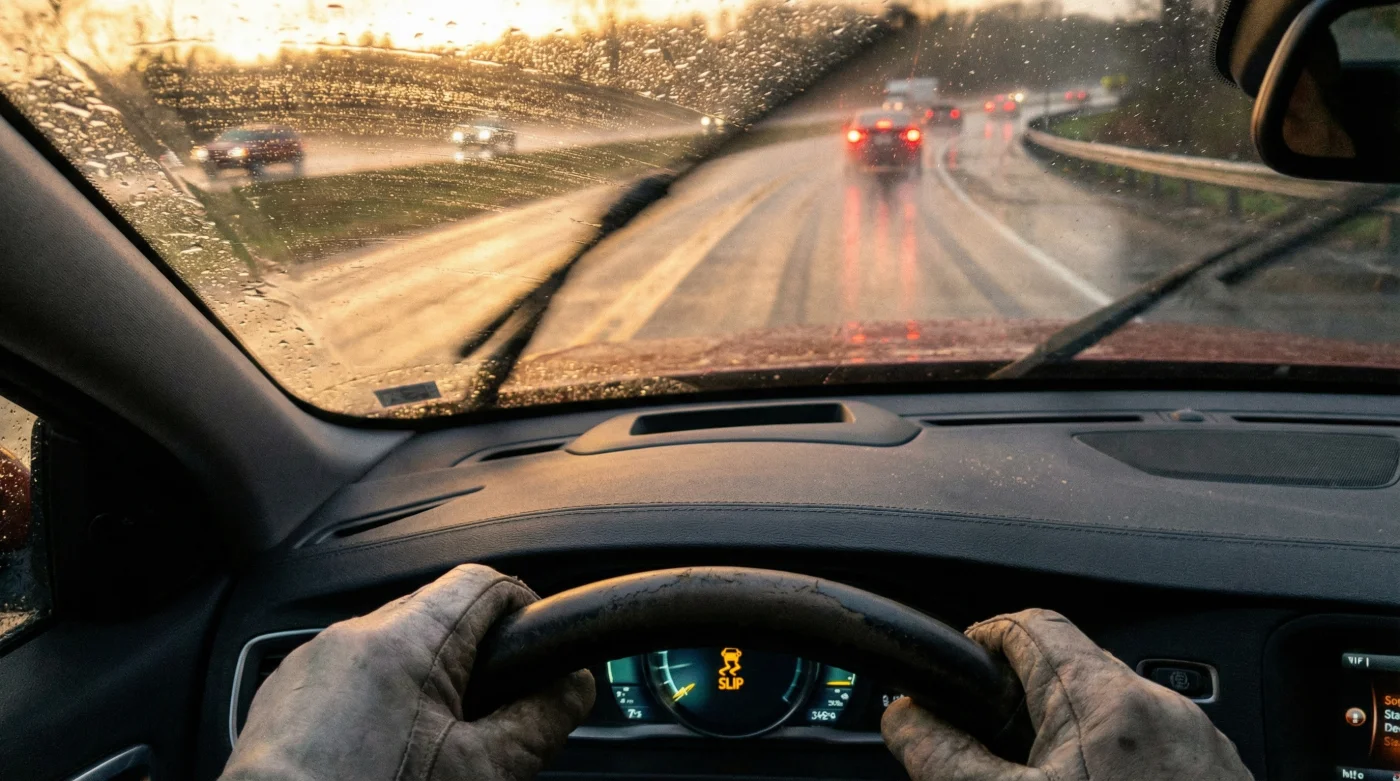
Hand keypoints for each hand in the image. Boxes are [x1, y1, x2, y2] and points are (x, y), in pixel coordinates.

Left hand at [221, 564, 594, 780]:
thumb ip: (540, 720)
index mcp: (406, 641)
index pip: (484, 583)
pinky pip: (345, 677)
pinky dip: (372, 703)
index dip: (522, 611)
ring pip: (389, 647)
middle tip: (486, 721)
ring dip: (419, 682)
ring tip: (429, 749)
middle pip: (437, 615)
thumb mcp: (481, 773)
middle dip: (470, 658)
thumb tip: (573, 686)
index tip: (535, 651)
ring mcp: (310, 665)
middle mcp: (351, 636)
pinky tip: (378, 756)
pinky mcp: (281, 697)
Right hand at [882, 609, 1251, 780]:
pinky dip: (1116, 766)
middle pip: (1071, 669)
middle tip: (992, 754)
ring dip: (1070, 738)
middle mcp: (1163, 708)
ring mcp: (1201, 745)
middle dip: (1024, 704)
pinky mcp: (1220, 778)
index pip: (1029, 625)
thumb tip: (905, 720)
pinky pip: (1154, 748)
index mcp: (1105, 700)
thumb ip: (947, 759)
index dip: (983, 641)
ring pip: (1114, 712)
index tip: (960, 674)